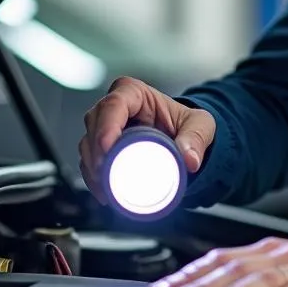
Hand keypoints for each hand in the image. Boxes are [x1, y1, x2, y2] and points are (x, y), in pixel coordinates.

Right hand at [80, 76, 214, 201]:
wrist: (182, 137)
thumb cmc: (187, 122)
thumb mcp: (199, 125)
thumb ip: (196, 139)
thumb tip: (190, 160)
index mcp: (135, 93)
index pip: (113, 104)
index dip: (106, 126)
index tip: (108, 149)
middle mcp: (115, 107)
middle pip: (94, 123)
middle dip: (96, 151)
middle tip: (107, 174)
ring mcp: (106, 127)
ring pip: (88, 143)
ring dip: (92, 167)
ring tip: (106, 187)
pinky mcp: (103, 147)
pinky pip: (89, 161)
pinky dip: (94, 178)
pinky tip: (104, 193)